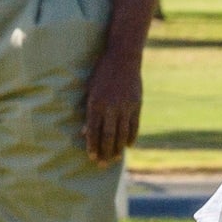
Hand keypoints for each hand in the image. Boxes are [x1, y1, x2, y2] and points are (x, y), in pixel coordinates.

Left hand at [83, 48, 142, 163]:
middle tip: (102, 165)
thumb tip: (84, 132)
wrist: (123, 57)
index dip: (92, 146)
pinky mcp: (137, 105)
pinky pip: (134, 125)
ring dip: (118, 148)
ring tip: (115, 159)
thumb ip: (88, 111)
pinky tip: (128, 146)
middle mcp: (111, 107)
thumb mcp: (90, 89)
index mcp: (96, 103)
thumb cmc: (102, 72)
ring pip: (122, 133)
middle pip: (108, 136)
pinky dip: (131, 137)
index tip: (91, 157)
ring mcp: (126, 107)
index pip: (94, 131)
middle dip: (105, 152)